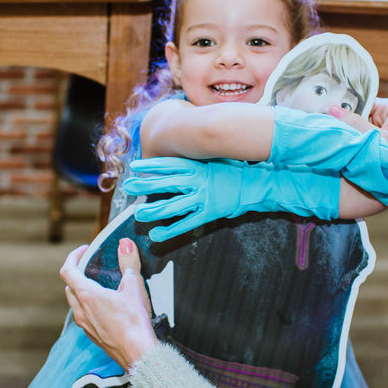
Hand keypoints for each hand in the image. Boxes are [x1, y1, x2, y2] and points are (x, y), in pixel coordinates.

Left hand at [61, 238, 157, 369]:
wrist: (138, 354)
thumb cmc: (134, 322)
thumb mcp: (134, 287)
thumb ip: (129, 263)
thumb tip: (125, 244)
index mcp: (87, 295)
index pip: (67, 270)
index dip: (73, 257)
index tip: (84, 250)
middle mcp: (81, 310)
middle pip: (69, 286)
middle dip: (78, 273)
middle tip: (92, 266)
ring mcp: (85, 325)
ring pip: (75, 303)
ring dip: (82, 291)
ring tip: (100, 286)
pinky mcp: (93, 335)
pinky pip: (84, 316)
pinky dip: (89, 306)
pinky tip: (107, 307)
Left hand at [123, 157, 340, 241]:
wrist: (260, 185)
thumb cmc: (238, 172)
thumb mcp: (217, 160)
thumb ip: (200, 159)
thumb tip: (184, 153)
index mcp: (200, 166)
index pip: (170, 164)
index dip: (151, 165)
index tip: (135, 166)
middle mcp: (199, 181)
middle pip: (166, 183)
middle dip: (146, 184)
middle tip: (128, 185)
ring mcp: (204, 197)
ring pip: (173, 206)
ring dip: (154, 211)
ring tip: (138, 215)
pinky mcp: (211, 213)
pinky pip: (187, 224)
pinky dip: (171, 230)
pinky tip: (157, 235)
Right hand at [333, 104, 387, 260]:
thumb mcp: (378, 143)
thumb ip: (354, 125)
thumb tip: (330, 109)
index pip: (359, 102)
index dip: (342, 112)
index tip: (325, 119)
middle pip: (358, 115)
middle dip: (346, 126)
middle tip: (331, 135)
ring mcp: (387, 128)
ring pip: (359, 128)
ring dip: (351, 138)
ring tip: (340, 145)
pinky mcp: (384, 141)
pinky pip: (364, 139)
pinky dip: (356, 146)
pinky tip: (349, 153)